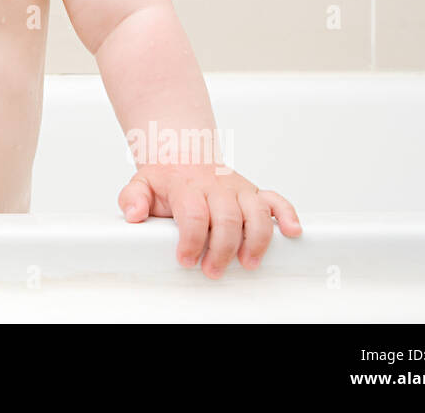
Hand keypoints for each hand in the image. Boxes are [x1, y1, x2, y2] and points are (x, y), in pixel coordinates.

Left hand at [118, 163, 300, 279]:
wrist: (184, 153)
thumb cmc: (166, 178)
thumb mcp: (141, 184)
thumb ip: (132, 198)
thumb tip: (133, 214)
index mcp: (188, 187)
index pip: (194, 214)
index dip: (191, 240)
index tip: (186, 259)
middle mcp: (217, 187)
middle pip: (228, 218)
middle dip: (222, 249)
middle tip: (212, 270)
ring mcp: (239, 190)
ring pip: (256, 213)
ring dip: (256, 240)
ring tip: (247, 263)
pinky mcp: (254, 193)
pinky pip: (277, 201)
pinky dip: (287, 215)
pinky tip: (292, 232)